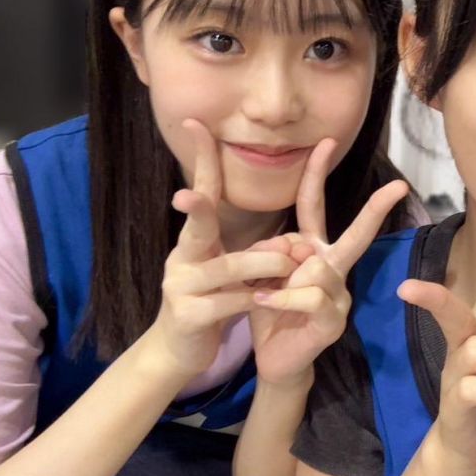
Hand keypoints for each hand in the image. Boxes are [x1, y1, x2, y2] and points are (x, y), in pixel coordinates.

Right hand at [150, 119, 299, 380]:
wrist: (181, 351)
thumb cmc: (213, 302)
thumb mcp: (233, 272)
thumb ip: (257, 252)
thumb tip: (294, 243)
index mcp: (195, 240)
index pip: (203, 193)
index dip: (201, 160)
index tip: (196, 124)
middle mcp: (182, 256)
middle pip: (196, 226)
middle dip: (195, 208)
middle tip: (186, 195)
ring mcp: (180, 286)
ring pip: (223, 268)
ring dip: (260, 264)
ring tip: (288, 262)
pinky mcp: (188, 315)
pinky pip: (226, 303)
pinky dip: (251, 301)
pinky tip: (266, 301)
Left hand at [249, 138, 408, 388]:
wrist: (274, 359)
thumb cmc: (268, 312)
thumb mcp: (259, 273)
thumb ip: (271, 251)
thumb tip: (290, 246)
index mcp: (313, 250)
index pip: (314, 205)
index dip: (317, 174)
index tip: (325, 142)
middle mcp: (334, 268)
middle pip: (356, 233)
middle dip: (377, 209)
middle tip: (399, 186)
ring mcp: (340, 295)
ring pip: (318, 266)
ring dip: (281, 277)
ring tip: (262, 294)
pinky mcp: (335, 320)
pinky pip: (311, 295)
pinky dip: (282, 297)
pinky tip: (263, 303)